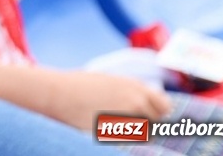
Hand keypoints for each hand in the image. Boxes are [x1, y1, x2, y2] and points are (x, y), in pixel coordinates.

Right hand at [45, 71, 173, 132]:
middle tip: (129, 123)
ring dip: (135, 133)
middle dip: (147, 124)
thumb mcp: (110, 81)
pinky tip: (108, 131)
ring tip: (116, 126)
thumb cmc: (80, 85)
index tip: (153, 116)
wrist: (57, 93)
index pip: (165, 106)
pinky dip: (123, 139)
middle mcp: (135, 102)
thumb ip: (133, 91)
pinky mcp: (117, 132)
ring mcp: (127, 117)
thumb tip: (151, 105)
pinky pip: (129, 141)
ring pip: (144, 134)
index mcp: (135, 87)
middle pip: (155, 122)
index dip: (159, 112)